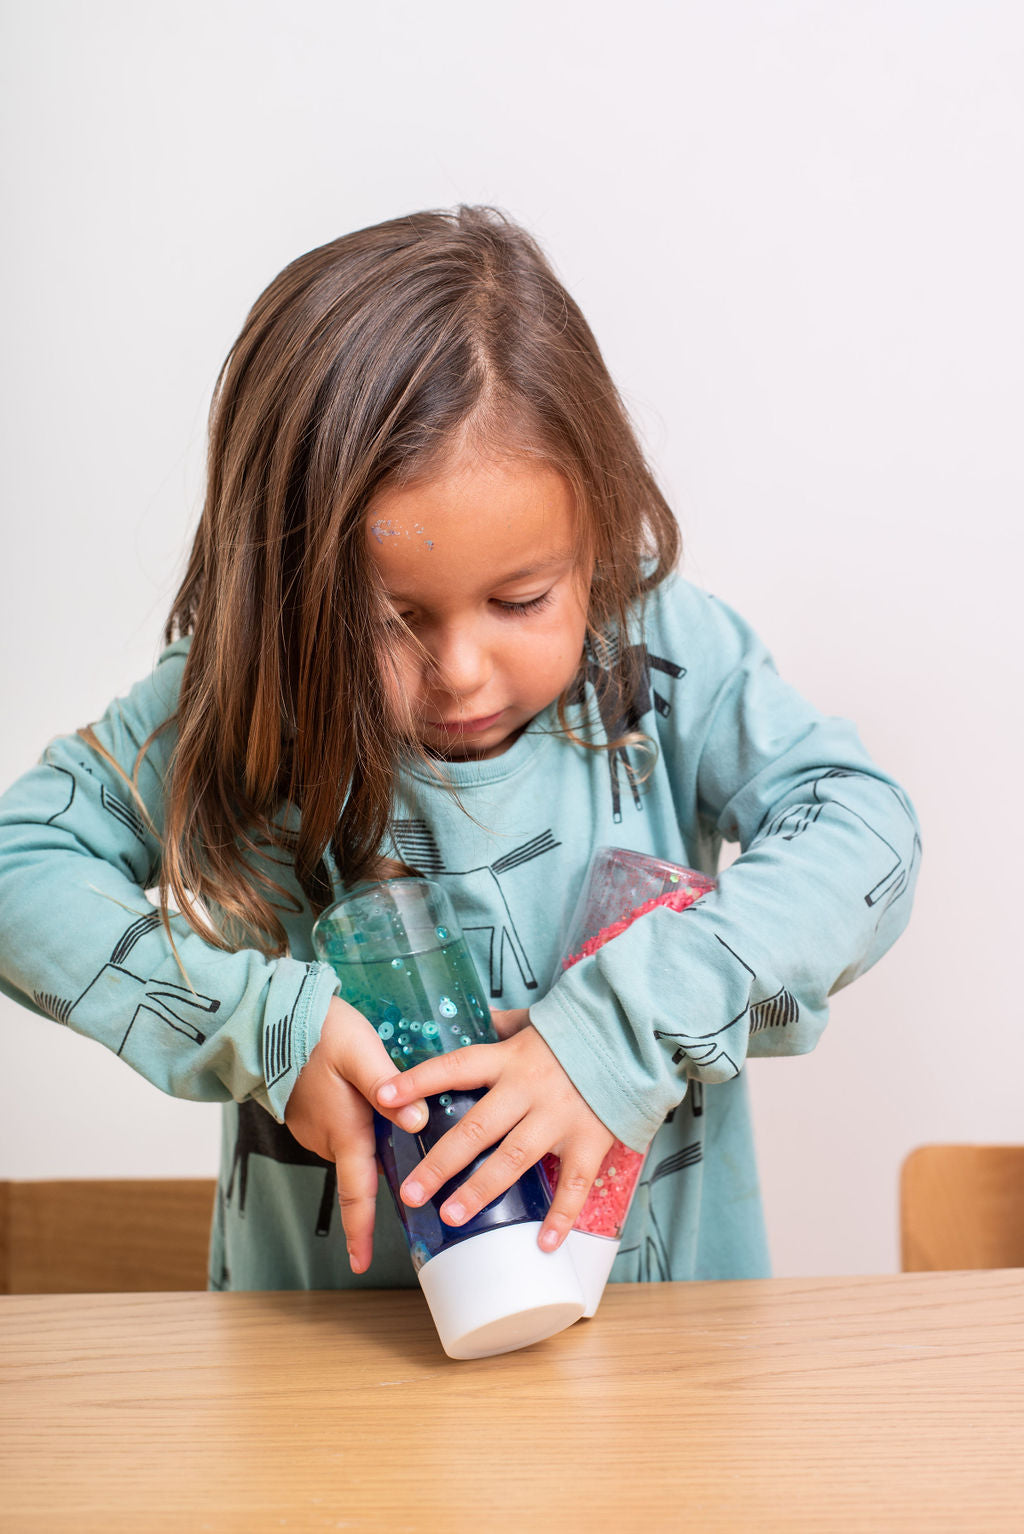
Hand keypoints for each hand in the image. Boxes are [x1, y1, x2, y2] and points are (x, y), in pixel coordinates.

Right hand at [285, 996, 427, 1274]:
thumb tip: (419, 1124)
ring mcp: (312, 1126)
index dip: (361, 1231)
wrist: (266, 1016)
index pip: (357, 1194)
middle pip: (365, 1161)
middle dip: (383, 1150)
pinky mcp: (306, 1112)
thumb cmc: (315, 1031)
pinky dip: (353, 1114)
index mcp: (343, 1132)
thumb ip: (388, 1088)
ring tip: (377, 1092)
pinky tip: (358, 1087)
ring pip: (353, 1139)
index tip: (361, 1263)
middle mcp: (326, 1138)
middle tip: (400, 1117)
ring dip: (367, 1126)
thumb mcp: (360, 1053)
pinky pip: (338, 1124)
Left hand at [375, 1022, 613, 1252]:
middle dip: (441, 1162)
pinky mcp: (591, 1140)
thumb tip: (478, 1017)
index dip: (418, 1082)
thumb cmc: (578, 1033)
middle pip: (477, 1128)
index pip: (455, 1068)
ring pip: (514, 1159)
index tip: (382, 1097)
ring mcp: (560, 1118)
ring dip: (481, 1190)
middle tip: (411, 1191)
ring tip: (451, 1215)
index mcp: (510, 1060)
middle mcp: (529, 1090)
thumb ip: (504, 1027)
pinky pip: (574, 1185)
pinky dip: (561, 1216)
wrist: (634, 1036)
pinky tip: (542, 1242)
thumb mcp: (535, 1023)